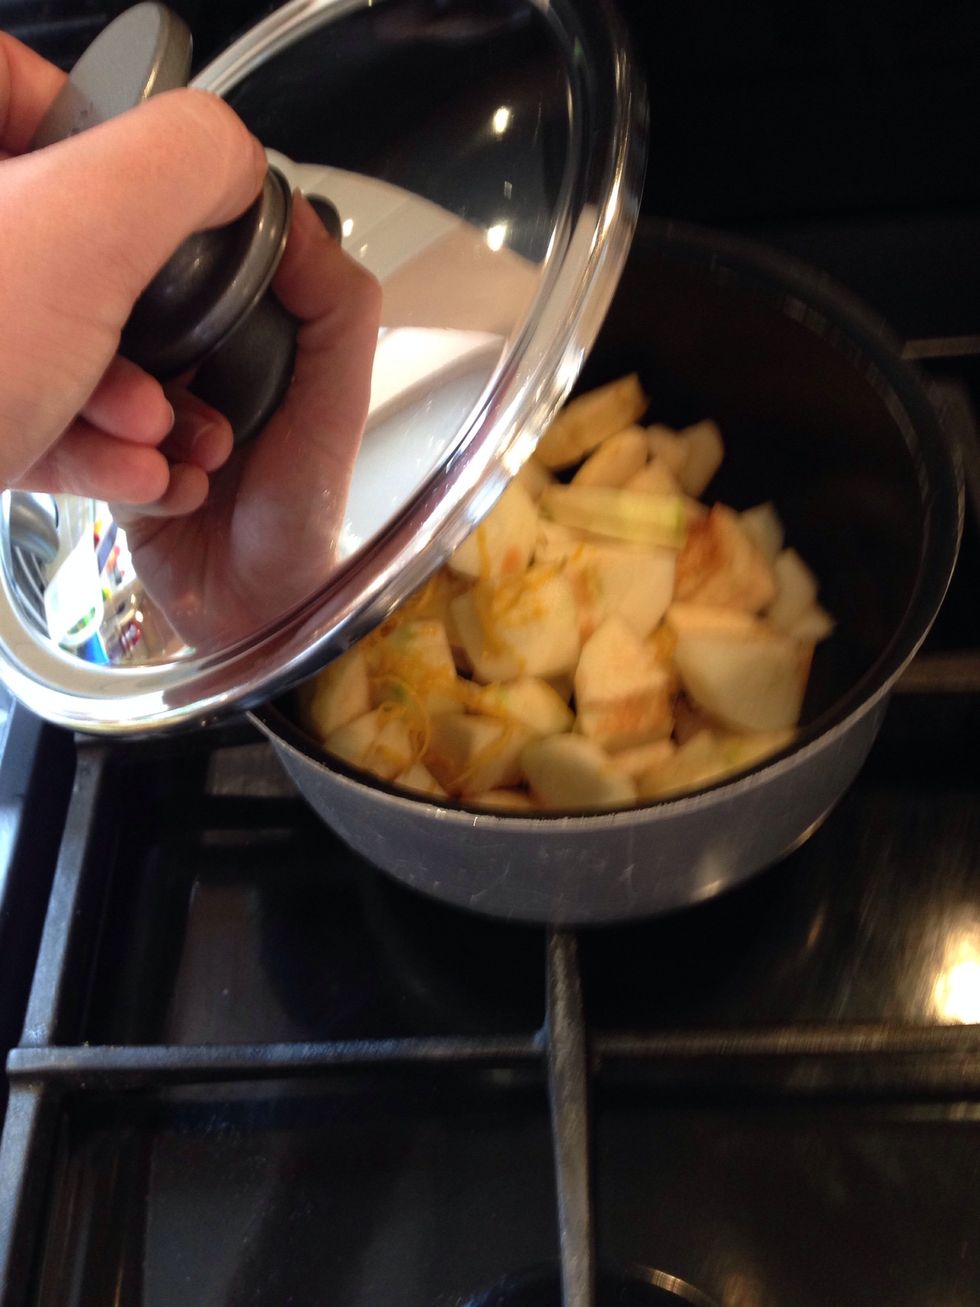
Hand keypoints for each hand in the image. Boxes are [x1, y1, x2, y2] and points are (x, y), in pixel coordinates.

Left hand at [0, 30, 266, 510]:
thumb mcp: (85, 231)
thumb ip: (180, 165)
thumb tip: (232, 165)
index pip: (20, 84)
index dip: (110, 147)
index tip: (158, 212)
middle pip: (55, 233)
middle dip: (137, 318)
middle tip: (165, 354)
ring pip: (43, 332)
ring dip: (127, 395)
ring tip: (158, 434)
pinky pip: (20, 403)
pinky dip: (84, 438)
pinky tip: (132, 469)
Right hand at [116, 191, 381, 646]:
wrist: (257, 610)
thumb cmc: (306, 508)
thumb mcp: (338, 398)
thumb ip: (336, 306)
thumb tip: (287, 211)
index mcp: (255, 332)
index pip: (203, 256)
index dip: (186, 250)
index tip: (167, 254)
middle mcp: (197, 360)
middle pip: (138, 305)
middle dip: (147, 342)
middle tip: (165, 388)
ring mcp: (146, 405)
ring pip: (101, 366)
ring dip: (134, 412)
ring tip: (175, 452)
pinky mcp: (106, 452)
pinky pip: (83, 430)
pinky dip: (114, 456)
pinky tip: (157, 487)